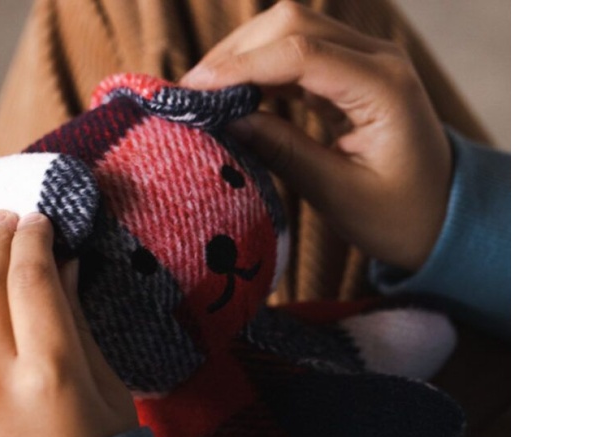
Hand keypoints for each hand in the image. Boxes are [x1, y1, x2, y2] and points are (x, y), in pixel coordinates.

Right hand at [180, 1, 451, 271]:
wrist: (443, 217)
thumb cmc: (399, 217)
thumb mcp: (339, 195)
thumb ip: (285, 153)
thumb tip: (228, 122)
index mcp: (383, 87)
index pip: (301, 52)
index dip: (240, 66)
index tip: (194, 91)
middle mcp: (378, 58)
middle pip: (292, 22)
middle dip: (235, 53)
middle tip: (190, 94)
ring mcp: (367, 60)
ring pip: (292, 29)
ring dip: (244, 57)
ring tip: (204, 96)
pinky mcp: (353, 73)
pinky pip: (300, 54)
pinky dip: (262, 70)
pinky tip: (235, 96)